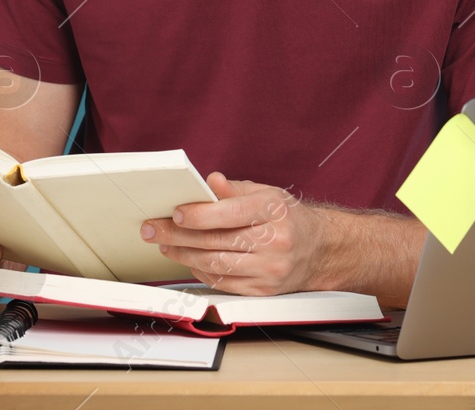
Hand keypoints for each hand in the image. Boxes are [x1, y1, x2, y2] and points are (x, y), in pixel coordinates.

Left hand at [139, 172, 334, 295]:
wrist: (320, 251)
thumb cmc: (289, 218)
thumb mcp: (269, 194)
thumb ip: (235, 190)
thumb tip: (209, 182)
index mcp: (274, 212)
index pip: (229, 213)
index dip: (198, 215)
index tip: (175, 213)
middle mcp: (274, 243)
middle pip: (216, 241)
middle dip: (177, 236)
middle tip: (153, 229)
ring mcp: (268, 270)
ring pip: (215, 265)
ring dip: (183, 255)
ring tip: (165, 245)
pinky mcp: (262, 291)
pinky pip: (223, 283)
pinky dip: (201, 271)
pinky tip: (188, 261)